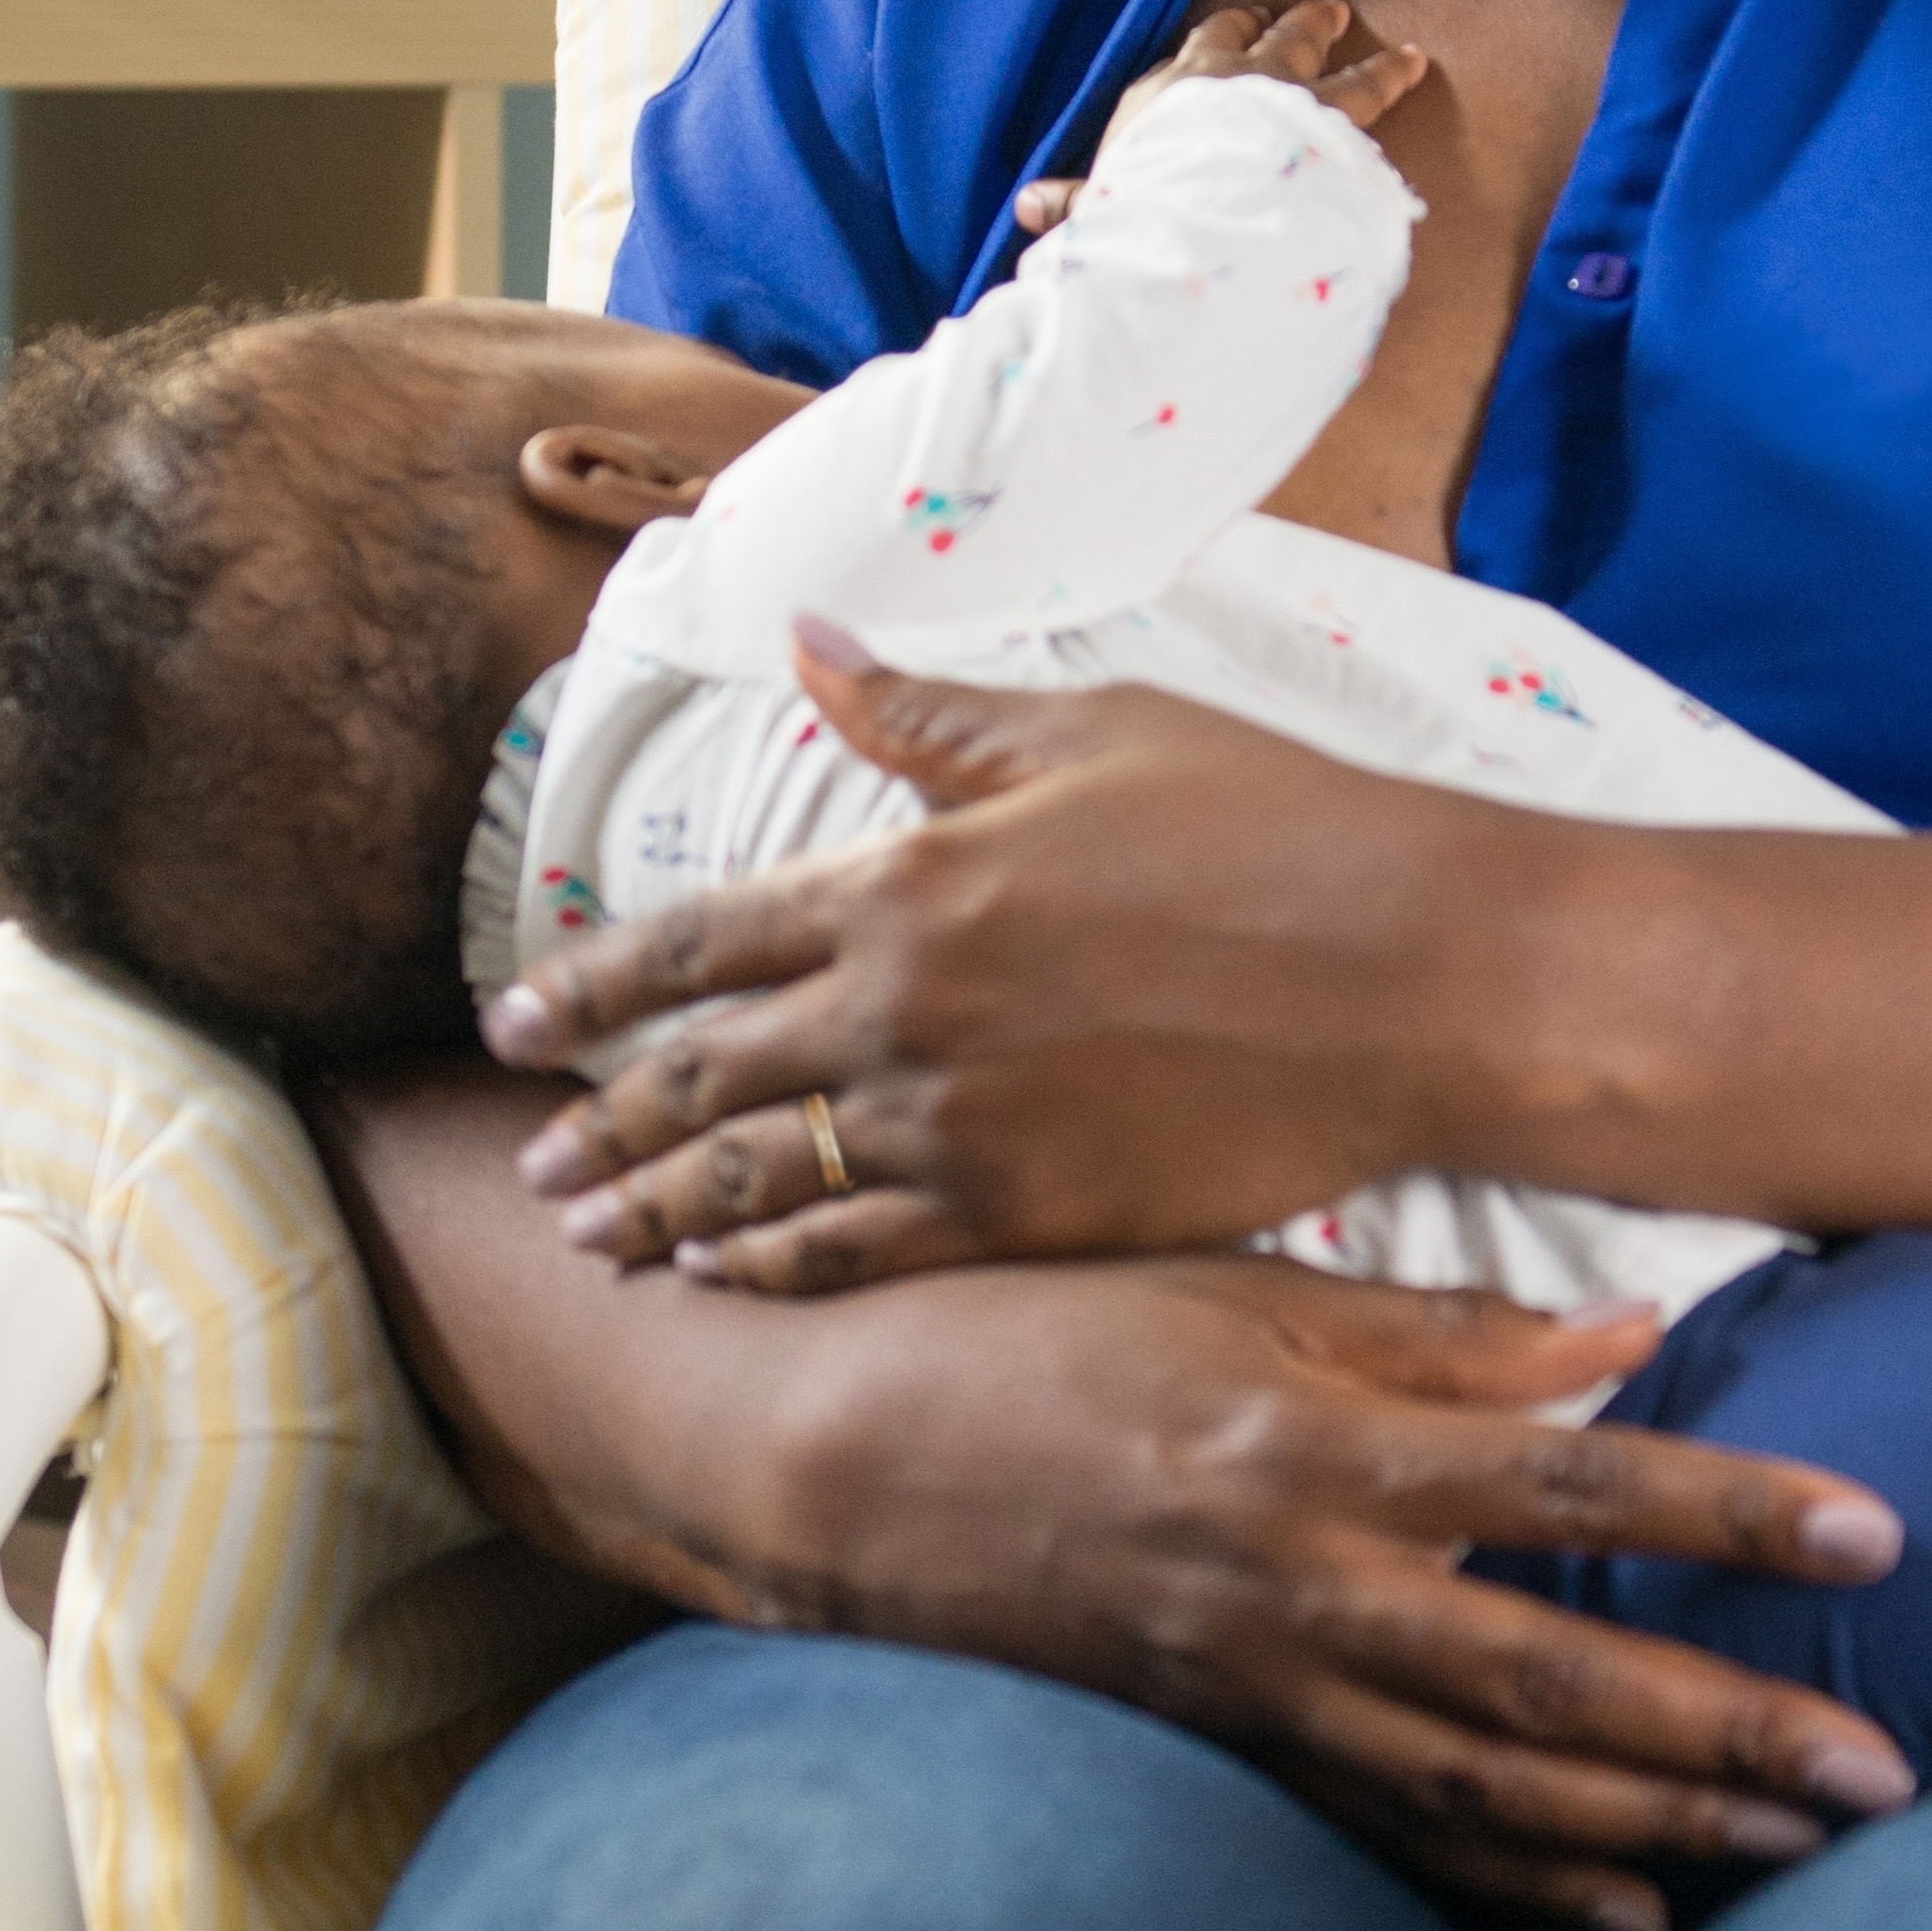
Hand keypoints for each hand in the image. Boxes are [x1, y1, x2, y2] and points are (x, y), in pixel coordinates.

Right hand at [315, 1065, 1914, 1930]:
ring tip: (1804, 1836)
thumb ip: (1433, 1329)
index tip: (1876, 1535)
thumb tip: (1631, 1339)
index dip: (1728, 1515)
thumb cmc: (1033, 1328)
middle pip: (1555, 1678)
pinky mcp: (1224, 1744)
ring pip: (1494, 1781)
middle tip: (1883, 1771)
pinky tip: (1630, 1904)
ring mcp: (1258, 1685)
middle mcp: (1299, 1583)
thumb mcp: (1227, 1284)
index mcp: (1311, 1440)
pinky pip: (1397, 1830)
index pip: (1568, 1485)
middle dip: (1728, 1732)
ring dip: (1657, 1820)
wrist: (827, 1458)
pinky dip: (1519, 1876)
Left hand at [490, 636, 1509, 1288]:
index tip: (518, 1015)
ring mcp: (963, 1124)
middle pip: (703, 1078)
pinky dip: (776, 1273)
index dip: (593, 985)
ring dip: (660, 1214)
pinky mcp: (1031, 1213)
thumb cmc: (1270, 823)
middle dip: (600, 1124)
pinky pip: (863, 1256)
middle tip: (529, 1159)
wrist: (1413, 971)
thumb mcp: (1093, 730)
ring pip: (761, 1185)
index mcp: (910, 876)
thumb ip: (929, 716)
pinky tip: (728, 1285)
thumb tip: (804, 646)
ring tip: (591, 1238)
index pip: (699, 940)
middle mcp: (906, 1008)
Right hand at [1011, 0, 1428, 233]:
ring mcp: (1278, 88)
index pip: (1183, 60)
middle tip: (1298, 12)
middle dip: (1272, 22)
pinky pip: (1369, 85)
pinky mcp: (1329, 113)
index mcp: (1162, 96)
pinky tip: (1414, 64)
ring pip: (1312, 46)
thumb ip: (1071, 204)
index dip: (1207, 49)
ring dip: (1333, 30)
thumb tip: (1028, 207)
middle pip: (1248, 34)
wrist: (1202, 212)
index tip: (1221, 39)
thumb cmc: (1141, 214)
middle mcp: (1221, 77)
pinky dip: (1392, 72)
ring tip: (1351, 17)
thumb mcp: (1095, 212)